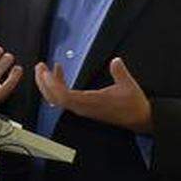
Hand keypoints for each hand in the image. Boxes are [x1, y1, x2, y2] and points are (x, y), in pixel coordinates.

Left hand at [34, 57, 151, 132]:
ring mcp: (81, 108)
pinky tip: (60, 75)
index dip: (52, 85)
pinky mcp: (83, 107)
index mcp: (90, 102)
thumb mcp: (128, 85)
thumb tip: (115, 61)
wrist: (140, 119)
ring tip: (46, 68)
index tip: (46, 72)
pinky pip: (64, 98)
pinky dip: (58, 86)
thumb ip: (120, 72)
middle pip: (54, 98)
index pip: (64, 96)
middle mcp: (81, 107)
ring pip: (57, 98)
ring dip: (49, 84)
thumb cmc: (133, 104)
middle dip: (44, 82)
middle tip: (40, 66)